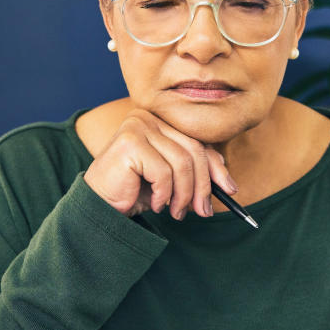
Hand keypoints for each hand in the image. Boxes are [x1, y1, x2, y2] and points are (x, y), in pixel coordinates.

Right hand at [83, 109, 237, 219]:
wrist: (99, 205)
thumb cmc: (135, 190)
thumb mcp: (172, 179)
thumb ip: (196, 171)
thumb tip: (229, 185)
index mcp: (160, 120)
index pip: (198, 140)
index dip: (217, 167)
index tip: (230, 191)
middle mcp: (148, 117)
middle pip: (193, 150)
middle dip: (202, 185)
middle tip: (203, 211)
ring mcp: (137, 126)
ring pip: (182, 163)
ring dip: (183, 194)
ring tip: (176, 212)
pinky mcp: (129, 143)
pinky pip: (163, 172)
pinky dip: (163, 194)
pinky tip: (155, 203)